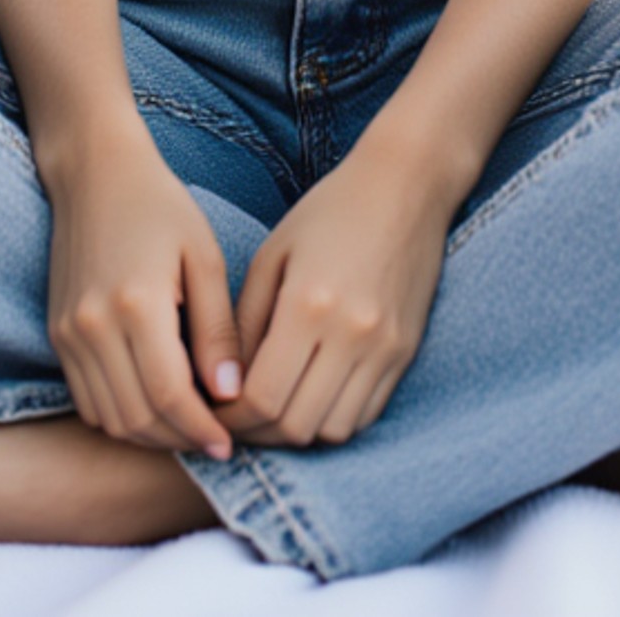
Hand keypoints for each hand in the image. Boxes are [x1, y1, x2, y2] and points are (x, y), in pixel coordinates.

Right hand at [44, 126, 241, 457]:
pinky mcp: (58, 335)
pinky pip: (88, 400)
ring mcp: (68, 334)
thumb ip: (217, 329)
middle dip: (179, 440)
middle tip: (215, 440)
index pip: (169, 396)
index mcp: (136, 303)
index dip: (201, 429)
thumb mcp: (204, 257)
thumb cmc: (160, 208)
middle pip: (137, 418)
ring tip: (188, 428)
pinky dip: (121, 417)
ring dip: (150, 435)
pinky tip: (154, 407)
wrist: (94, 174)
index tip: (231, 443)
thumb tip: (231, 394)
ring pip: (109, 418)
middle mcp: (93, 326)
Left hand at [223, 139, 452, 449]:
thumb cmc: (330, 211)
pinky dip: (333, 420)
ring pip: (333, 431)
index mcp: (308, 304)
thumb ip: (245, 322)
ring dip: (296, 432)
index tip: (212, 412)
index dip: (231, 418)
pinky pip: (366, 415)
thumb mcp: (272, 254)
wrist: (407, 186)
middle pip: (296, 426)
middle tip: (235, 421)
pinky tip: (311, 398)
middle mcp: (351, 334)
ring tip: (272, 413)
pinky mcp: (405, 353)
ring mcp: (385, 348)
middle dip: (257, 433)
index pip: (263, 397)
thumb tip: (225, 385)